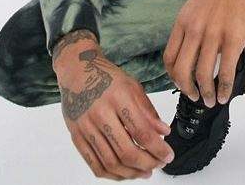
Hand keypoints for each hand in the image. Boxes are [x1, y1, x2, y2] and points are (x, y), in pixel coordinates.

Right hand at [53, 32, 174, 180]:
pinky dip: (111, 174)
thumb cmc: (107, 77)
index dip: (158, 148)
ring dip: (131, 172)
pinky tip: (124, 173)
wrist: (77, 71)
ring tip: (144, 172)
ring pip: (110, 162)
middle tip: (158, 165)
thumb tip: (164, 132)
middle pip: (126, 151)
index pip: (142, 131)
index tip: (168, 155)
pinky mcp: (77, 136)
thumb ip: (148, 111)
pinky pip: (94, 163)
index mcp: (119, 98)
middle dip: (147, 163)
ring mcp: (86, 127)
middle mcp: (101, 113)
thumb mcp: (133, 86)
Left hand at [163, 0, 244, 107]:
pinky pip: (226, 70)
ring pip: (203, 75)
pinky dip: (225, 88)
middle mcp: (195, 28)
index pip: (169, 56)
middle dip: (187, 89)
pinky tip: (227, 94)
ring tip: (212, 100)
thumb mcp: (199, 1)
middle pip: (182, 70)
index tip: (181, 83)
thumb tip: (195, 44)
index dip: (173, 75)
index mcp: (184, 20)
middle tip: (196, 97)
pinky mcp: (235, 37)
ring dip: (207, 93)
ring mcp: (214, 33)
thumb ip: (193, 23)